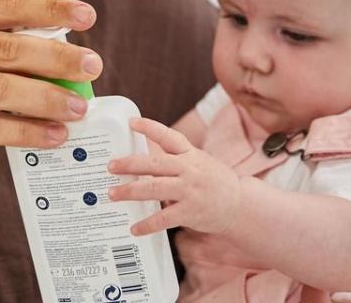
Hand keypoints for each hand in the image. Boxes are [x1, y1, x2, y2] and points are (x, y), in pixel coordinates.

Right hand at [0, 0, 102, 169]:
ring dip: (46, 99)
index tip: (88, 16)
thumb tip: (74, 54)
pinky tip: (55, 134)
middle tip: (93, 66)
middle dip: (57, 58)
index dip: (50, 7)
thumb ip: (9, 41)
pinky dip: (27, 132)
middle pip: (7, 48)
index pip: (7, 2)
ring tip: (79, 108)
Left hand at [107, 117, 242, 235]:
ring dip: (130, 191)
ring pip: (155, 188)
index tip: (132, 122)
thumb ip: (175, 158)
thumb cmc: (214, 181)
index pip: (169, 136)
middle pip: (155, 163)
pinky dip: (147, 224)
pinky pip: (164, 218)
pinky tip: (134, 228)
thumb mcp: (199, 161)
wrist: (240, 205)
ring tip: (112, 194)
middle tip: (110, 166)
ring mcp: (190, 191)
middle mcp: (189, 169)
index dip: (150, 128)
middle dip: (130, 164)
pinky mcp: (191, 212)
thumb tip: (143, 158)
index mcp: (190, 154)